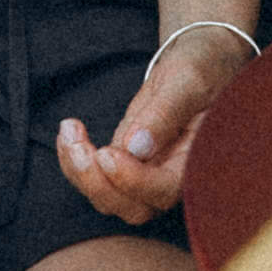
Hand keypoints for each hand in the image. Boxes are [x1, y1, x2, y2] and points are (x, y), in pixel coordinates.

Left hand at [54, 29, 255, 225]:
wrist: (200, 62)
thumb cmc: (202, 68)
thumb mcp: (187, 81)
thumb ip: (164, 113)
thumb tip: (136, 147)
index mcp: (197, 162)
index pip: (163, 191)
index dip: (132, 180)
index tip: (107, 152)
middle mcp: (173, 176)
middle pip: (133, 208)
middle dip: (98, 184)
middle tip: (78, 145)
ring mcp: (148, 172)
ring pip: (110, 198)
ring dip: (81, 173)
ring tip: (68, 130)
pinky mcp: (127, 162)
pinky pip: (97, 178)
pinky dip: (75, 162)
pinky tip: (69, 131)